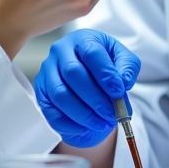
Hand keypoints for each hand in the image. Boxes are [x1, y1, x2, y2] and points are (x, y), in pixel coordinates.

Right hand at [35, 30, 140, 147]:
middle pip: (73, 73)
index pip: (91, 52)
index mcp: (82, 39)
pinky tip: (86, 127)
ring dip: (84, 114)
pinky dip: (71, 124)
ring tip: (102, 123)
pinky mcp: (41, 93)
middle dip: (95, 98)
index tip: (118, 92)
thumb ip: (127, 68)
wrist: (87, 76)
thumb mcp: (122, 60)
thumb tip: (123, 82)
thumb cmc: (104, 65)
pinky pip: (51, 112)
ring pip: (60, 95)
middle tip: (111, 114)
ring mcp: (47, 72)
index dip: (105, 74)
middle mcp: (60, 52)